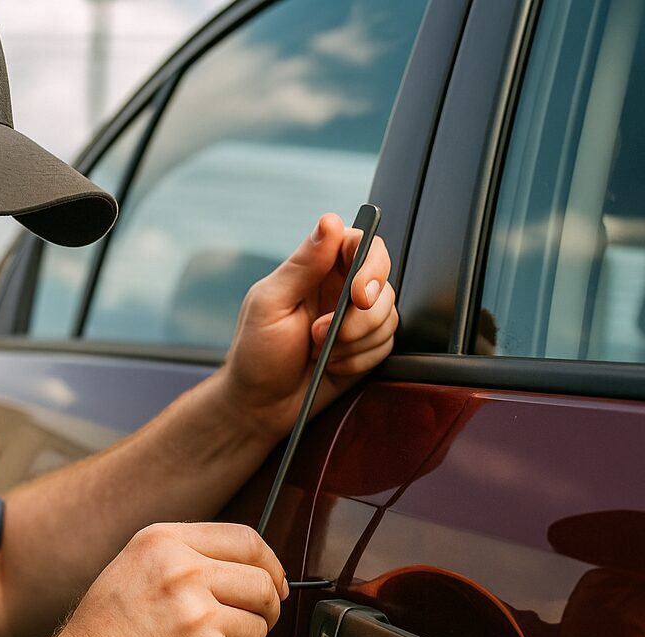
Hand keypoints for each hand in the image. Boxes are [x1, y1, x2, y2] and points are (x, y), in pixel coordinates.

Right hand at [36, 522, 287, 636]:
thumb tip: (251, 566)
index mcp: (163, 543)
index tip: (274, 582)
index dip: (270, 564)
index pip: (245, 540)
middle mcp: (182, 574)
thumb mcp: (133, 568)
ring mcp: (199, 617)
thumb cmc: (104, 634)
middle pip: (262, 584)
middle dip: (266, 609)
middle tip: (250, 624)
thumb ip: (186, 557)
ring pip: (259, 629)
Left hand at [219, 212, 396, 440]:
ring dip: (356, 341)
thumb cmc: (256, 355)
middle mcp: (340, 289)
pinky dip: (360, 360)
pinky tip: (332, 366)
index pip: (362, 243)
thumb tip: (330, 222)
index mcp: (316, 269)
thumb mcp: (270, 305)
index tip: (358, 292)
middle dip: (364, 311)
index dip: (370, 263)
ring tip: (320, 352)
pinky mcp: (366, 348)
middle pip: (383, 280)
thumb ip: (302, 264)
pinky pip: (386, 345)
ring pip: (388, 315)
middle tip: (331, 332)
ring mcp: (356, 319)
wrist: (261, 406)